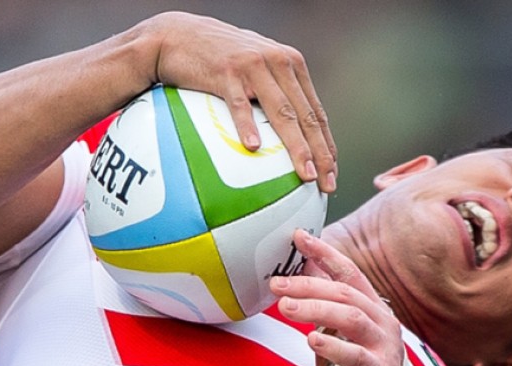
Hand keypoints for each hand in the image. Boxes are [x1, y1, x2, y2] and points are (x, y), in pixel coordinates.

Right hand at [142, 12, 336, 191]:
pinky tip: (253, 149)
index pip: (316, 112)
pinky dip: (247, 126)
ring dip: (297, 147)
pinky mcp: (226, 71)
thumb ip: (272, 92)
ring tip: (305, 174)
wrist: (179, 34)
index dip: (327, 145)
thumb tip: (284, 136)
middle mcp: (279, 63)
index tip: (332, 174)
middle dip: (321, 154)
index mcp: (291, 65)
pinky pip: (239, 104)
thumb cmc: (216, 59)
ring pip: (282, 113)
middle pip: (306, 117)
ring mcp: (254, 66)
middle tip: (327, 184)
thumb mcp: (253, 69)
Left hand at [271, 229, 404, 365]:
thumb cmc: (359, 355)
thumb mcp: (342, 322)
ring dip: (315, 309)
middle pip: (343, 293)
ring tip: (286, 307)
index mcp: (371, 303)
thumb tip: (302, 262)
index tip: (298, 237)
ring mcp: (382, 343)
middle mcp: (381, 318)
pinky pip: (355, 355)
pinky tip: (311, 339)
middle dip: (308, 285)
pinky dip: (333, 346)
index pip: (348, 270)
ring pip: (350, 318)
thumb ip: (326, 296)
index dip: (324, 252)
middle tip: (277, 284)